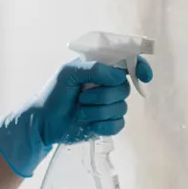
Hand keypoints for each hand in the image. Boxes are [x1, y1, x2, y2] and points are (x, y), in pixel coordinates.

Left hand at [0, 56, 154, 176]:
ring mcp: (109, 106)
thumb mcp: (69, 72)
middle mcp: (108, 85)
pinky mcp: (107, 124)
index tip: (144, 77)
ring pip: (121, 108)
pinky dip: (104, 125)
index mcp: (102, 69)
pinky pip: (119, 125)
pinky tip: (90, 126)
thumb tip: (119, 76)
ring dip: (98, 111)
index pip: (129, 62)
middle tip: (82, 96)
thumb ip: (94, 69)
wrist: (42, 122)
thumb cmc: (53, 93)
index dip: (140, 67)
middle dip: (103, 95)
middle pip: (125, 88)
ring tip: (80, 111)